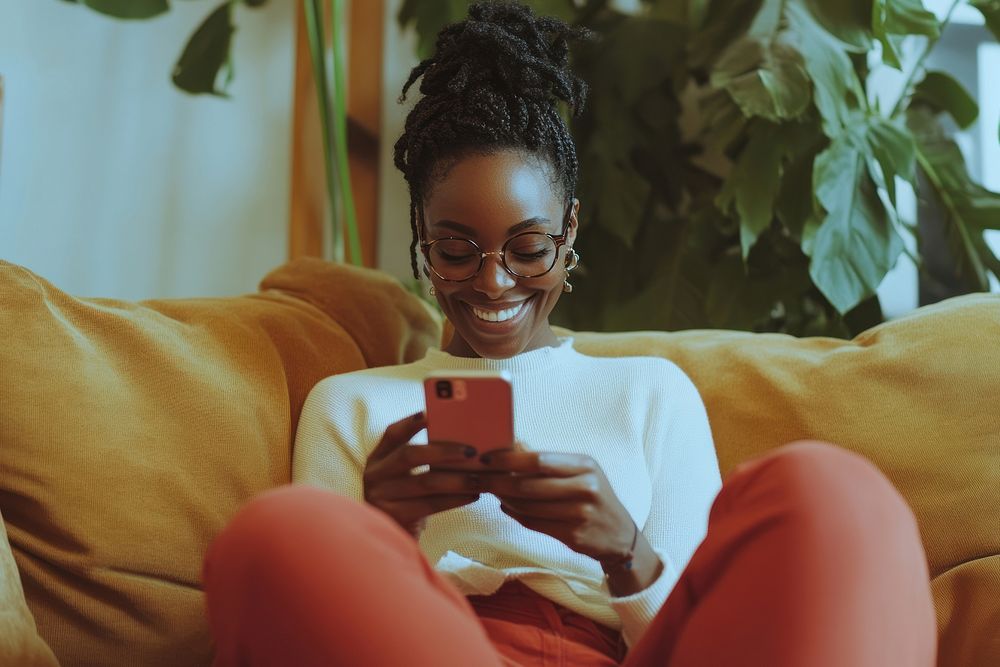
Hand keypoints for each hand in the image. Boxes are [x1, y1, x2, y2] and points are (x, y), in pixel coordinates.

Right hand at [363, 411, 483, 538]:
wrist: (394, 540)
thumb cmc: (408, 501)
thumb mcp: (405, 477)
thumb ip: (421, 458)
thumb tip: (460, 438)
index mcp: (378, 459)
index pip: (392, 433)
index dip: (412, 422)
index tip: (435, 413)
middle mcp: (374, 475)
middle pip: (410, 455)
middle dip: (444, 451)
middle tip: (472, 451)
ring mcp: (380, 496)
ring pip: (425, 482)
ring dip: (457, 479)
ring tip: (481, 477)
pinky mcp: (393, 517)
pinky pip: (430, 505)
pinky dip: (455, 499)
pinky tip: (473, 496)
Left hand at [478, 449, 635, 564]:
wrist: (619, 534)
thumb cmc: (593, 497)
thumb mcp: (580, 472)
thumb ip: (548, 461)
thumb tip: (512, 445)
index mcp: (585, 465)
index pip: (539, 460)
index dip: (508, 460)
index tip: (485, 458)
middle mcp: (586, 487)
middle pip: (530, 484)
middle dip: (498, 481)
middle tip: (478, 477)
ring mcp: (580, 513)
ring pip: (528, 506)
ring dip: (504, 499)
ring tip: (490, 491)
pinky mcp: (573, 535)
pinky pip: (534, 523)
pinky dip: (515, 514)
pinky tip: (506, 506)